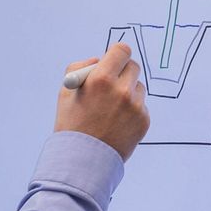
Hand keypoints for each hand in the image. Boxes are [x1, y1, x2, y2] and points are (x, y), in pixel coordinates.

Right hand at [56, 42, 149, 159]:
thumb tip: (99, 60)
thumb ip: (80, 67)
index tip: (114, 59)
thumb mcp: (66, 91)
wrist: (83, 160)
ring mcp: (135, 106)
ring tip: (110, 110)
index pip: (121, 51)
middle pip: (133, 66)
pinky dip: (131, 111)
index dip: (117, 53)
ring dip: (128, 92)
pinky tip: (116, 123)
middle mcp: (121, 90)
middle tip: (112, 82)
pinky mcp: (144, 121)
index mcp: (101, 79)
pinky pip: (141, 106)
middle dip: (123, 72)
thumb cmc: (71, 124)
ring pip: (138, 87)